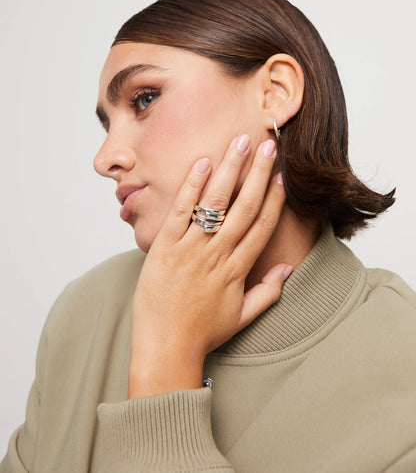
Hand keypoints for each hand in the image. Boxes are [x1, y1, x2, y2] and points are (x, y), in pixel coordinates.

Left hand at [128, 135, 290, 397]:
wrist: (164, 347)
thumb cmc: (202, 333)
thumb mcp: (242, 317)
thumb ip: (268, 292)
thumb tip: (288, 270)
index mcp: (238, 269)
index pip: (262, 225)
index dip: (275, 198)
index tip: (283, 176)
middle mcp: (218, 254)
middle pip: (245, 206)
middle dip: (259, 173)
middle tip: (269, 145)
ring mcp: (190, 249)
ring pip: (215, 202)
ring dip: (230, 169)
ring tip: (240, 142)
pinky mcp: (164, 247)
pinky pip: (181, 211)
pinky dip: (192, 186)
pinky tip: (202, 163)